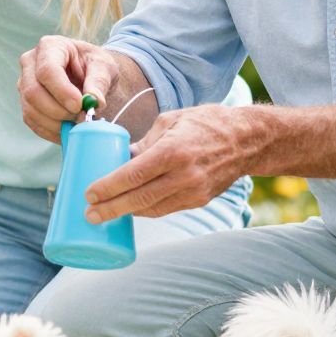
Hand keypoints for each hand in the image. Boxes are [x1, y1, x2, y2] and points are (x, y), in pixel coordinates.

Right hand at [18, 35, 120, 141]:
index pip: (47, 70)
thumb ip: (99, 82)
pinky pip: (33, 122)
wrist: (88, 75)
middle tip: (80, 117)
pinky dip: (52, 131)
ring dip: (56, 123)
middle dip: (58, 111)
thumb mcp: (104, 67)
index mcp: (50, 46)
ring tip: (78, 123)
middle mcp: (30, 63)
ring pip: (31, 110)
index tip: (79, 106)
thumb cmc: (95, 66)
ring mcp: (24, 84)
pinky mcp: (26, 103)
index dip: (61, 91)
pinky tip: (69, 130)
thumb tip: (95, 102)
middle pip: (33, 92)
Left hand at [85, 106, 249, 220]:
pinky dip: (146, 210)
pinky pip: (166, 209)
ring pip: (152, 209)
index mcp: (172, 151)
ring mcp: (193, 191)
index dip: (108, 188)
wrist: (247, 140)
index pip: (133, 175)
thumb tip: (118, 158)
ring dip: (126, 213)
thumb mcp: (169, 122)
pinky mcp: (200, 200)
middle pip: (139, 199)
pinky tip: (130, 209)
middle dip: (111, 209)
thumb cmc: (204, 123)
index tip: (89, 194)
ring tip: (103, 215)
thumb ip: (144, 143)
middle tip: (89, 214)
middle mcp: (184, 174)